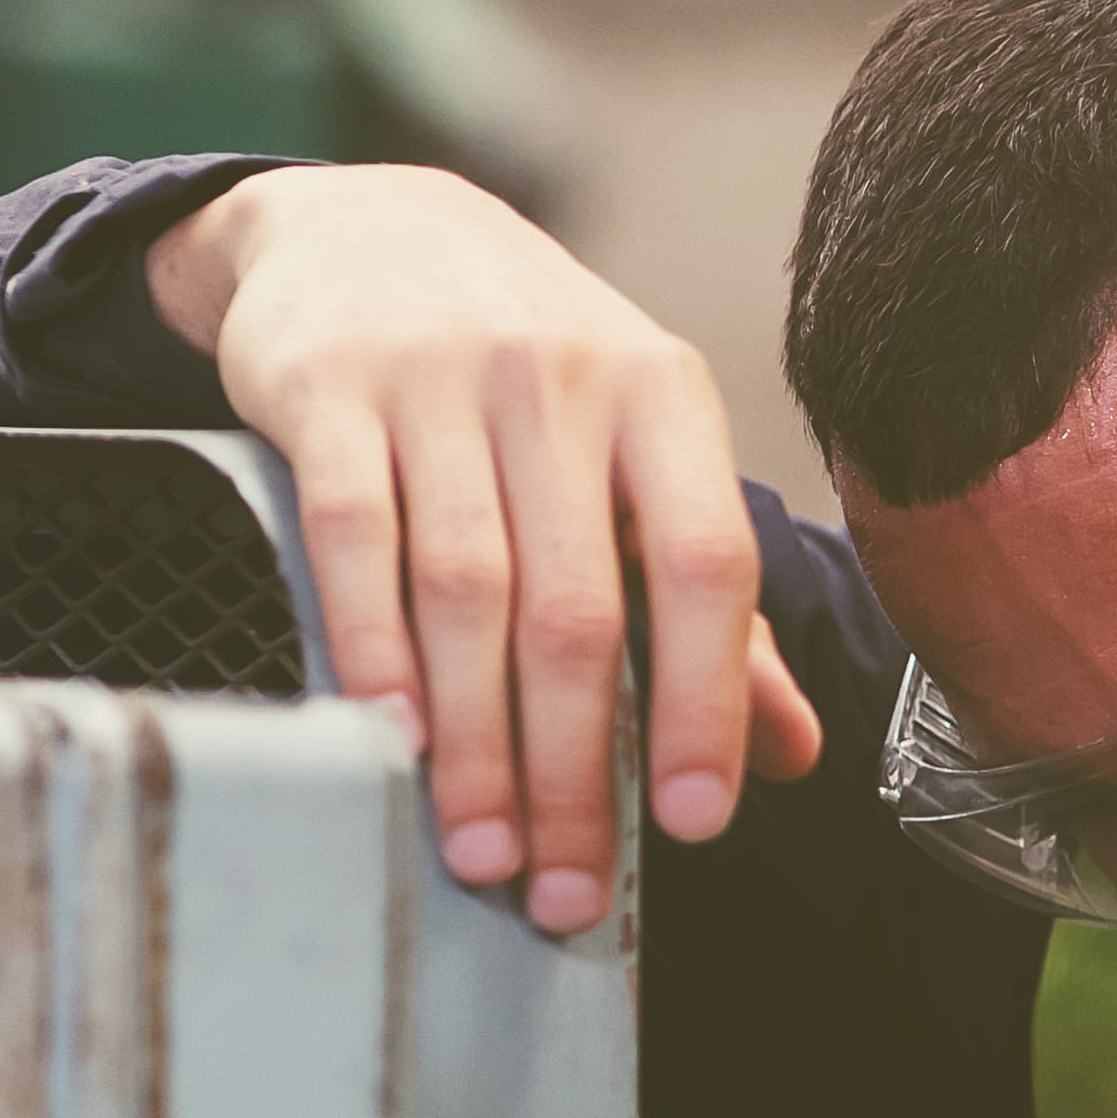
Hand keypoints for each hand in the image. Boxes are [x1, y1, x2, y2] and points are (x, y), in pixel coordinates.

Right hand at [150, 162, 825, 931]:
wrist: (369, 225)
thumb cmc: (531, 371)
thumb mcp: (641, 451)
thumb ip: (714, 606)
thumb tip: (789, 755)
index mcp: (665, 402)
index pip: (709, 565)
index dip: (707, 701)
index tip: (692, 822)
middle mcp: (564, 383)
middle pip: (578, 609)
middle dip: (573, 770)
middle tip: (563, 893)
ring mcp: (440, 379)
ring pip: (468, 591)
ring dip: (475, 742)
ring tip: (479, 851)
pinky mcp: (327, 386)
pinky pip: (355, 537)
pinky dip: (374, 649)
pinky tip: (393, 740)